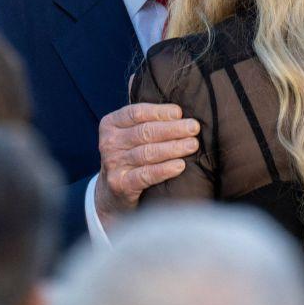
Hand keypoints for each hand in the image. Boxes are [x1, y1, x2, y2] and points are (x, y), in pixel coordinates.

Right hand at [95, 102, 199, 226]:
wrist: (113, 192)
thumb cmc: (130, 155)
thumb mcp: (130, 133)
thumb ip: (148, 119)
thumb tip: (179, 111)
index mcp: (111, 124)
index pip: (136, 113)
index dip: (159, 112)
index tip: (179, 113)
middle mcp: (109, 142)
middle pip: (144, 132)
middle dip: (173, 129)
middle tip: (194, 128)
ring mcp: (113, 164)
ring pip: (147, 153)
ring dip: (173, 147)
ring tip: (192, 145)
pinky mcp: (120, 184)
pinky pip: (146, 175)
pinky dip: (164, 169)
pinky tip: (180, 165)